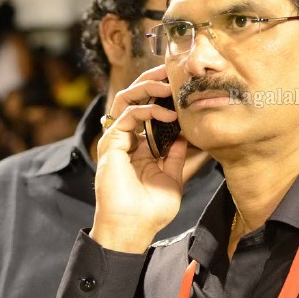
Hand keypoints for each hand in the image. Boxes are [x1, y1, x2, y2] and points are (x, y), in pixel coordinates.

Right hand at [91, 65, 187, 253]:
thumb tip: (188, 134)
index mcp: (140, 147)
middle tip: (172, 70)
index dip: (163, 95)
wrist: (133, 227)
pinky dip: (147, 110)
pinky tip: (167, 114)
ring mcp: (116, 140)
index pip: (149, 110)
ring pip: (127, 99)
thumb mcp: (173, 177)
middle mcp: (126, 140)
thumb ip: (177, 155)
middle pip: (135, 98)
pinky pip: (126, 115)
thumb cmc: (151, 210)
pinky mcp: (110, 144)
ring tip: (169, 86)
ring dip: (148, 88)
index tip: (182, 85)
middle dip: (153, 80)